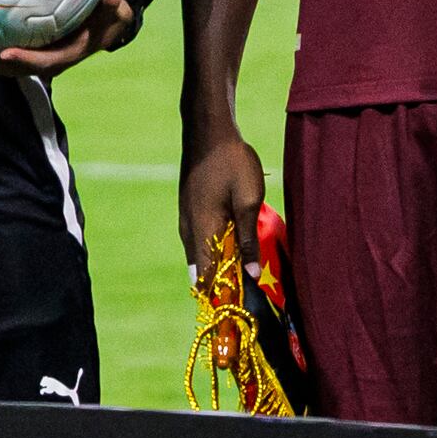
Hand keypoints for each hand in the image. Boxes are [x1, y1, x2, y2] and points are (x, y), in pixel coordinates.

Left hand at [0, 0, 143, 80]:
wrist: (104, 21)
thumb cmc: (108, 12)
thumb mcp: (115, 7)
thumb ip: (112, 3)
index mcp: (66, 54)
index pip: (43, 61)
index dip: (24, 59)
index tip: (5, 53)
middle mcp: (45, 60)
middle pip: (10, 66)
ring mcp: (32, 54)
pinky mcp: (23, 46)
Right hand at [178, 128, 265, 293]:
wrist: (209, 131)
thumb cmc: (232, 163)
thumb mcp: (248, 202)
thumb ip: (248, 240)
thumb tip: (248, 275)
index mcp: (201, 232)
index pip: (207, 279)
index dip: (223, 296)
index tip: (243, 306)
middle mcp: (188, 231)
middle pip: (202, 272)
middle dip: (224, 284)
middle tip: (250, 290)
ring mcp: (186, 221)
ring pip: (201, 257)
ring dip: (221, 266)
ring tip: (246, 270)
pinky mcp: (190, 212)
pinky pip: (200, 241)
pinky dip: (216, 250)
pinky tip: (235, 245)